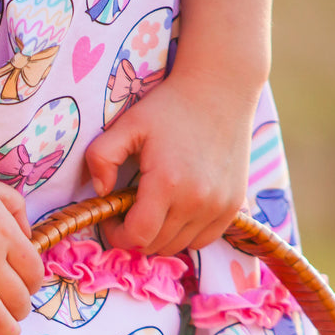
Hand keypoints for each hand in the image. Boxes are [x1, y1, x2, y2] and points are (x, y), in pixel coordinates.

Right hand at [0, 138, 44, 334]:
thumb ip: (12, 209)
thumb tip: (26, 237)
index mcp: (2, 229)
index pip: (33, 271)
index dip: (33, 285)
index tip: (25, 289)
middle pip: (17, 297)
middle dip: (20, 309)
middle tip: (14, 311)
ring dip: (6, 330)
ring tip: (6, 334)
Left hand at [84, 71, 260, 256]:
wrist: (221, 88)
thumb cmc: (169, 106)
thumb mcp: (127, 125)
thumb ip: (101, 157)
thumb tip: (101, 192)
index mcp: (168, 183)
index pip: (137, 237)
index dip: (116, 234)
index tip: (111, 216)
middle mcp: (197, 201)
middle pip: (156, 246)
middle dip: (135, 235)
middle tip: (128, 211)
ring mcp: (219, 206)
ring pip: (179, 246)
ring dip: (160, 236)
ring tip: (152, 209)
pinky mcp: (233, 205)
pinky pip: (203, 240)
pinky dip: (185, 234)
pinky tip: (176, 210)